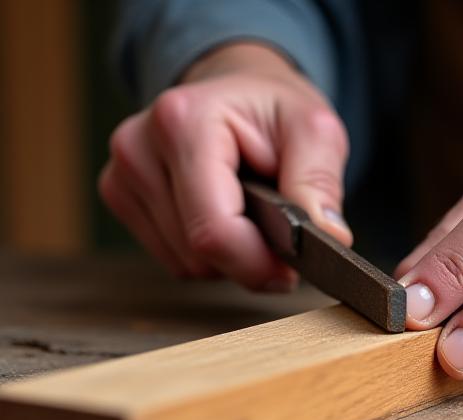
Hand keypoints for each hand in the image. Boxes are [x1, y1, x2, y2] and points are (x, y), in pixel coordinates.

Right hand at [100, 43, 351, 290]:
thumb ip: (320, 182)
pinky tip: (224, 215)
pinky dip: (206, 254)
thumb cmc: (276, 110)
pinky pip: (172, 259)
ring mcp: (121, 173)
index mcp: (183, 121)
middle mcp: (138, 146)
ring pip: (185, 263)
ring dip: (228, 257)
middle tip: (279, 230)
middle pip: (198, 253)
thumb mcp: (316, 131)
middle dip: (248, 258)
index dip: (258, 263)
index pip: (213, 230)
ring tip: (250, 212)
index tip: (291, 268)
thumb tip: (329, 237)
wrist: (240, 93)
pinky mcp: (119, 195)